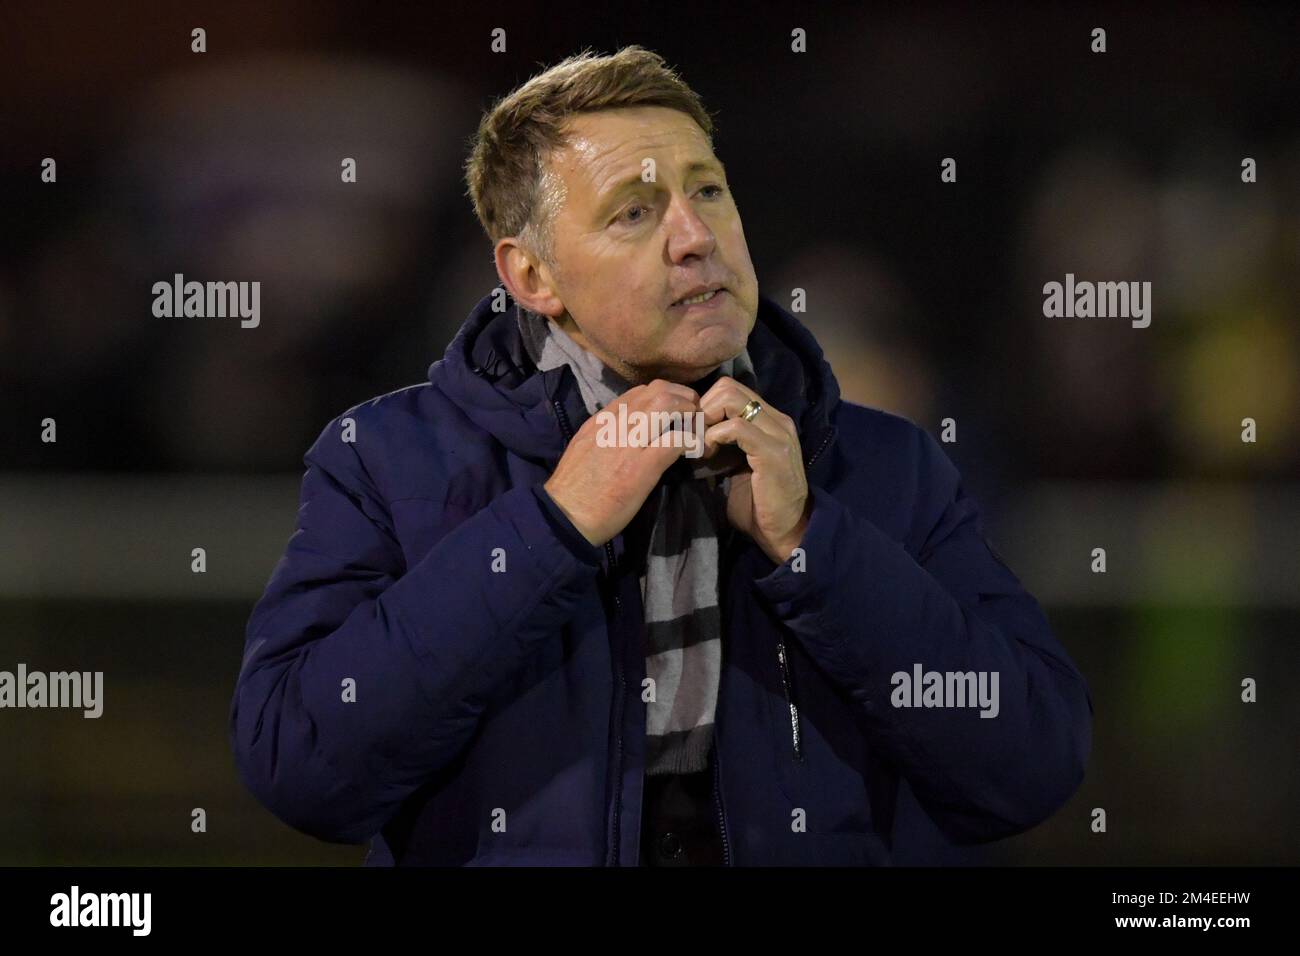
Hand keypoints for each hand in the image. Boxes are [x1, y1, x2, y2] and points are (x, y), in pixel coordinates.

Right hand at [544, 380, 698, 545]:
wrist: (565, 518)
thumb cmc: (575, 491)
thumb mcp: (585, 448)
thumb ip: (605, 434)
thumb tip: (629, 431)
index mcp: (601, 420)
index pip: (638, 392)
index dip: (664, 395)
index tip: (675, 409)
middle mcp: (614, 424)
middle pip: (657, 390)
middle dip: (683, 397)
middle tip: (694, 415)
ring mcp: (628, 443)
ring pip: (666, 405)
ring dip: (689, 414)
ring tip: (696, 430)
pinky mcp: (641, 467)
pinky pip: (674, 440)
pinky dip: (690, 441)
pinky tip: (694, 450)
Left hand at [699, 377, 809, 563]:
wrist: (784, 532)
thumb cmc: (754, 503)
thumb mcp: (732, 465)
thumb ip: (718, 443)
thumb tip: (685, 431)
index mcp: (767, 419)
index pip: (728, 388)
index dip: (703, 406)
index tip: (692, 433)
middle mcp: (775, 419)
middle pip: (727, 387)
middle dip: (701, 410)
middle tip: (693, 439)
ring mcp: (777, 433)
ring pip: (731, 399)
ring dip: (706, 421)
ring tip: (701, 448)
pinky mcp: (773, 452)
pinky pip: (737, 427)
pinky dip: (714, 437)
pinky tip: (709, 456)